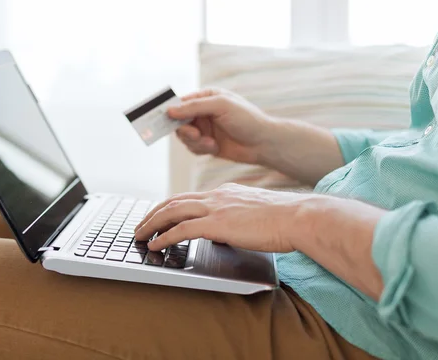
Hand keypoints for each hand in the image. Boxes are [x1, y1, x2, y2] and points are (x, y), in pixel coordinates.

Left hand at [134, 183, 313, 251]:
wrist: (298, 216)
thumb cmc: (284, 218)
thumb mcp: (253, 213)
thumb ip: (235, 217)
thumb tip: (225, 230)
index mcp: (224, 192)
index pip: (188, 198)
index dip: (169, 207)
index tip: (159, 216)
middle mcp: (216, 196)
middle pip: (173, 201)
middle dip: (153, 214)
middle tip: (140, 226)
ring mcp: (215, 208)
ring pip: (172, 212)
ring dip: (152, 224)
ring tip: (140, 235)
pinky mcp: (217, 223)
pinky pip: (181, 229)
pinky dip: (164, 237)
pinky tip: (156, 244)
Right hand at [169, 88, 275, 164]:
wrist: (263, 143)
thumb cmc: (246, 119)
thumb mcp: (220, 106)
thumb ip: (194, 107)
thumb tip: (170, 110)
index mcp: (206, 97)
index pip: (181, 102)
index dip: (170, 110)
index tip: (162, 118)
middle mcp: (203, 112)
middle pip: (179, 121)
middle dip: (184, 130)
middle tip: (194, 134)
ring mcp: (205, 128)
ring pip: (184, 136)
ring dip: (194, 141)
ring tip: (209, 143)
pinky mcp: (207, 144)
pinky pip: (192, 147)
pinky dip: (200, 148)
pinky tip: (214, 147)